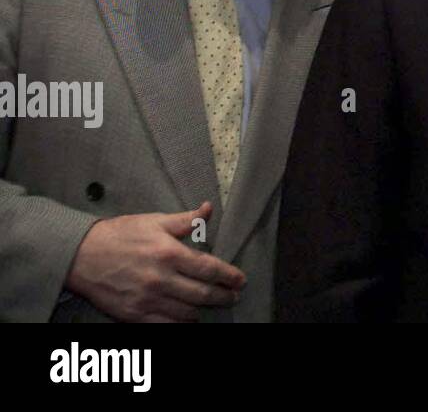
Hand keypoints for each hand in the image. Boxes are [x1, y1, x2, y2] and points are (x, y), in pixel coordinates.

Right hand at [64, 202, 245, 321]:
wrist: (81, 255)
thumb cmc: (120, 234)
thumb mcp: (155, 220)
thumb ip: (186, 220)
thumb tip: (209, 208)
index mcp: (170, 254)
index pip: (209, 269)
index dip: (229, 276)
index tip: (240, 280)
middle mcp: (161, 279)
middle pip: (203, 294)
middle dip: (223, 296)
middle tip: (234, 296)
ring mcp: (147, 300)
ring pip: (187, 312)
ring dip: (203, 310)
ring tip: (212, 305)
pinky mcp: (134, 315)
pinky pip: (166, 325)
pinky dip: (181, 323)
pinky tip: (188, 318)